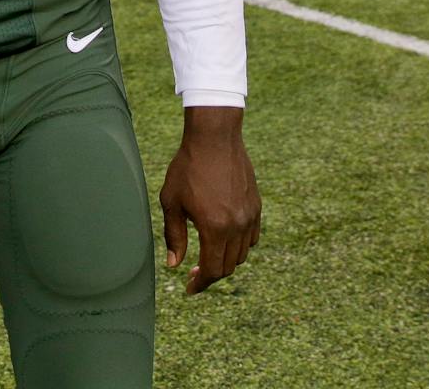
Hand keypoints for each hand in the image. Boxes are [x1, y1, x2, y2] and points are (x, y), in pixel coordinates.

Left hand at [158, 107, 259, 294]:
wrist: (214, 138)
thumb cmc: (188, 168)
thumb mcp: (172, 202)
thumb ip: (174, 236)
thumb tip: (175, 266)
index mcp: (214, 228)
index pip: (212, 270)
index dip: (200, 283)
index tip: (189, 289)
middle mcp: (237, 226)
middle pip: (228, 266)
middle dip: (211, 274)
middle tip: (193, 273)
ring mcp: (250, 216)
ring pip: (242, 254)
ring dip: (225, 261)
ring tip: (208, 256)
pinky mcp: (256, 206)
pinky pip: (252, 238)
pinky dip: (239, 246)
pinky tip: (224, 240)